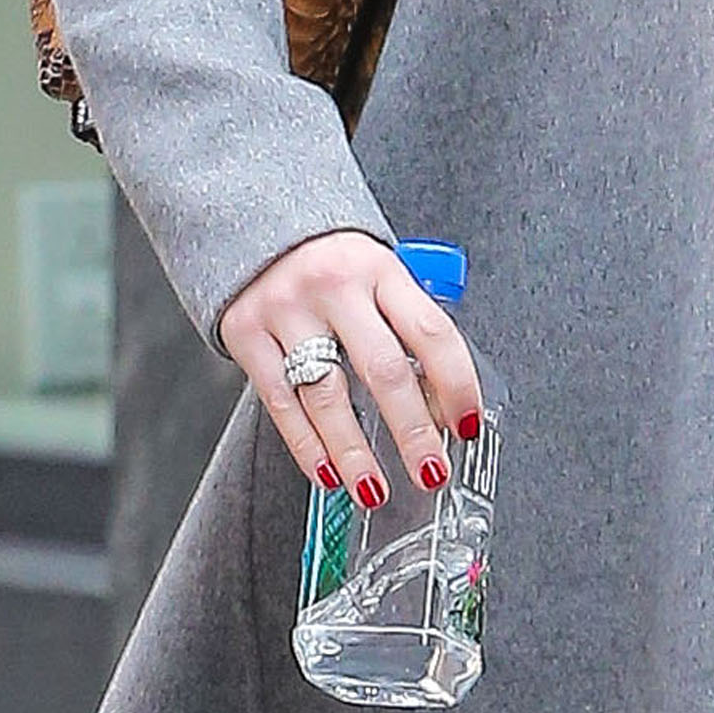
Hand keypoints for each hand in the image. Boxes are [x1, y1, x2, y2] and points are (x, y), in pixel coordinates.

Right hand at [218, 230, 485, 503]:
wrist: (254, 222)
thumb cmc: (334, 262)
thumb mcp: (379, 273)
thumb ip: (407, 325)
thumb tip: (438, 405)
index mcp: (381, 269)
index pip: (431, 331)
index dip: (456, 383)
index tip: (467, 425)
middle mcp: (335, 286)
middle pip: (383, 369)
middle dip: (412, 430)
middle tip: (431, 471)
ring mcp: (287, 309)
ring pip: (327, 396)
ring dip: (355, 452)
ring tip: (376, 489)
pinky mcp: (246, 333)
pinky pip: (281, 403)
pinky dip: (307, 445)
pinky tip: (328, 473)